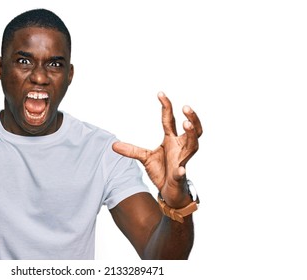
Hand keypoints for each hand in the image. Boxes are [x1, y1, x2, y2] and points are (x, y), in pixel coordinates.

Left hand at [112, 92, 201, 207]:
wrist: (169, 191)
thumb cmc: (162, 171)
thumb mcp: (145, 158)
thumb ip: (131, 150)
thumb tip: (113, 144)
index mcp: (172, 141)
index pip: (170, 120)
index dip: (167, 107)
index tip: (160, 94)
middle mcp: (181, 148)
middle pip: (193, 130)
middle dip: (191, 118)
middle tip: (185, 107)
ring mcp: (182, 160)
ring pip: (193, 145)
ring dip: (192, 134)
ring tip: (186, 124)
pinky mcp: (180, 175)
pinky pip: (182, 172)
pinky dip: (181, 170)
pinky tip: (180, 169)